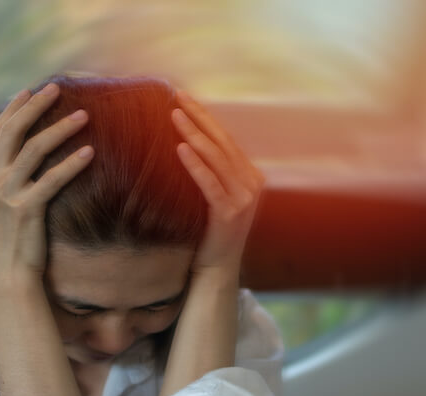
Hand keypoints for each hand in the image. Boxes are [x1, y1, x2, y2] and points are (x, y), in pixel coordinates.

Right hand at [0, 83, 93, 282]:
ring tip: (82, 115)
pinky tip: (89, 153)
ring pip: (34, 150)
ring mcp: (5, 194)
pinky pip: (52, 180)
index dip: (13, 110)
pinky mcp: (25, 210)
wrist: (4, 276)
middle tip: (55, 88)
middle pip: (12, 132)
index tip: (29, 91)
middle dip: (34, 106)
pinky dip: (71, 164)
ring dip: (60, 129)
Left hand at [171, 90, 263, 278]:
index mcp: (250, 176)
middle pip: (222, 142)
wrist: (215, 269)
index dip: (205, 116)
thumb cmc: (207, 232)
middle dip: (199, 117)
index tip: (183, 97)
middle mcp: (252, 184)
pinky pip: (210, 183)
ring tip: (174, 115)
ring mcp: (244, 199)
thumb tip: (183, 141)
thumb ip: (210, 173)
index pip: (226, 139)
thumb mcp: (213, 197)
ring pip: (217, 158)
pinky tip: (180, 148)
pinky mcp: (229, 213)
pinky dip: (195, 164)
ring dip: (194, 134)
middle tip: (176, 97)